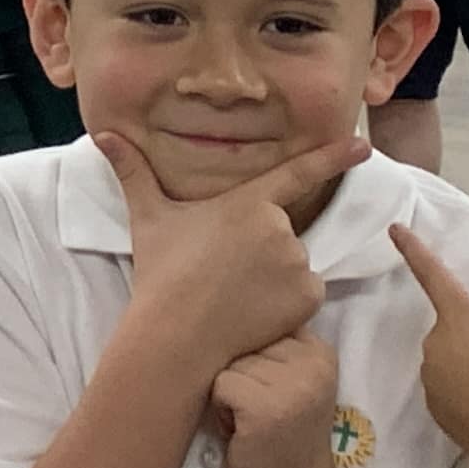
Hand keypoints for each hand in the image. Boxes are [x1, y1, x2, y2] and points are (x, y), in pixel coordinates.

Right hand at [108, 129, 341, 373]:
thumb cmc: (162, 271)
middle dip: (259, 249)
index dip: (334, 155)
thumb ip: (133, 172)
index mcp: (248, 202)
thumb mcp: (148, 218)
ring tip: (234, 294)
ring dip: (273, 276)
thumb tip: (103, 134)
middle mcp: (280, 228)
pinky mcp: (309, 297)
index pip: (300, 172)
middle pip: (281, 233)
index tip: (365, 144)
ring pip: (293, 264)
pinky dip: (287, 302)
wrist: (177, 332)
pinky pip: (305, 293)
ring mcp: (297, 263)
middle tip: (222, 272)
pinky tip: (254, 311)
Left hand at [211, 333, 341, 467]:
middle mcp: (314, 362)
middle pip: (240, 341)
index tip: (268, 389)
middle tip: (257, 410)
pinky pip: (220, 384)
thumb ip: (269, 348)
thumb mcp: (287, 382)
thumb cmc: (279, 436)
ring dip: (227, 392)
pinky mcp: (267, 406)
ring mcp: (293, 383)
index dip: (251, 358)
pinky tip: (242, 430)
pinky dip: (221, 409)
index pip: (259, 323)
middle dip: (238, 375)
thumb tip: (214, 308)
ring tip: (249, 419)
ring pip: (226, 363)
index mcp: (321, 350)